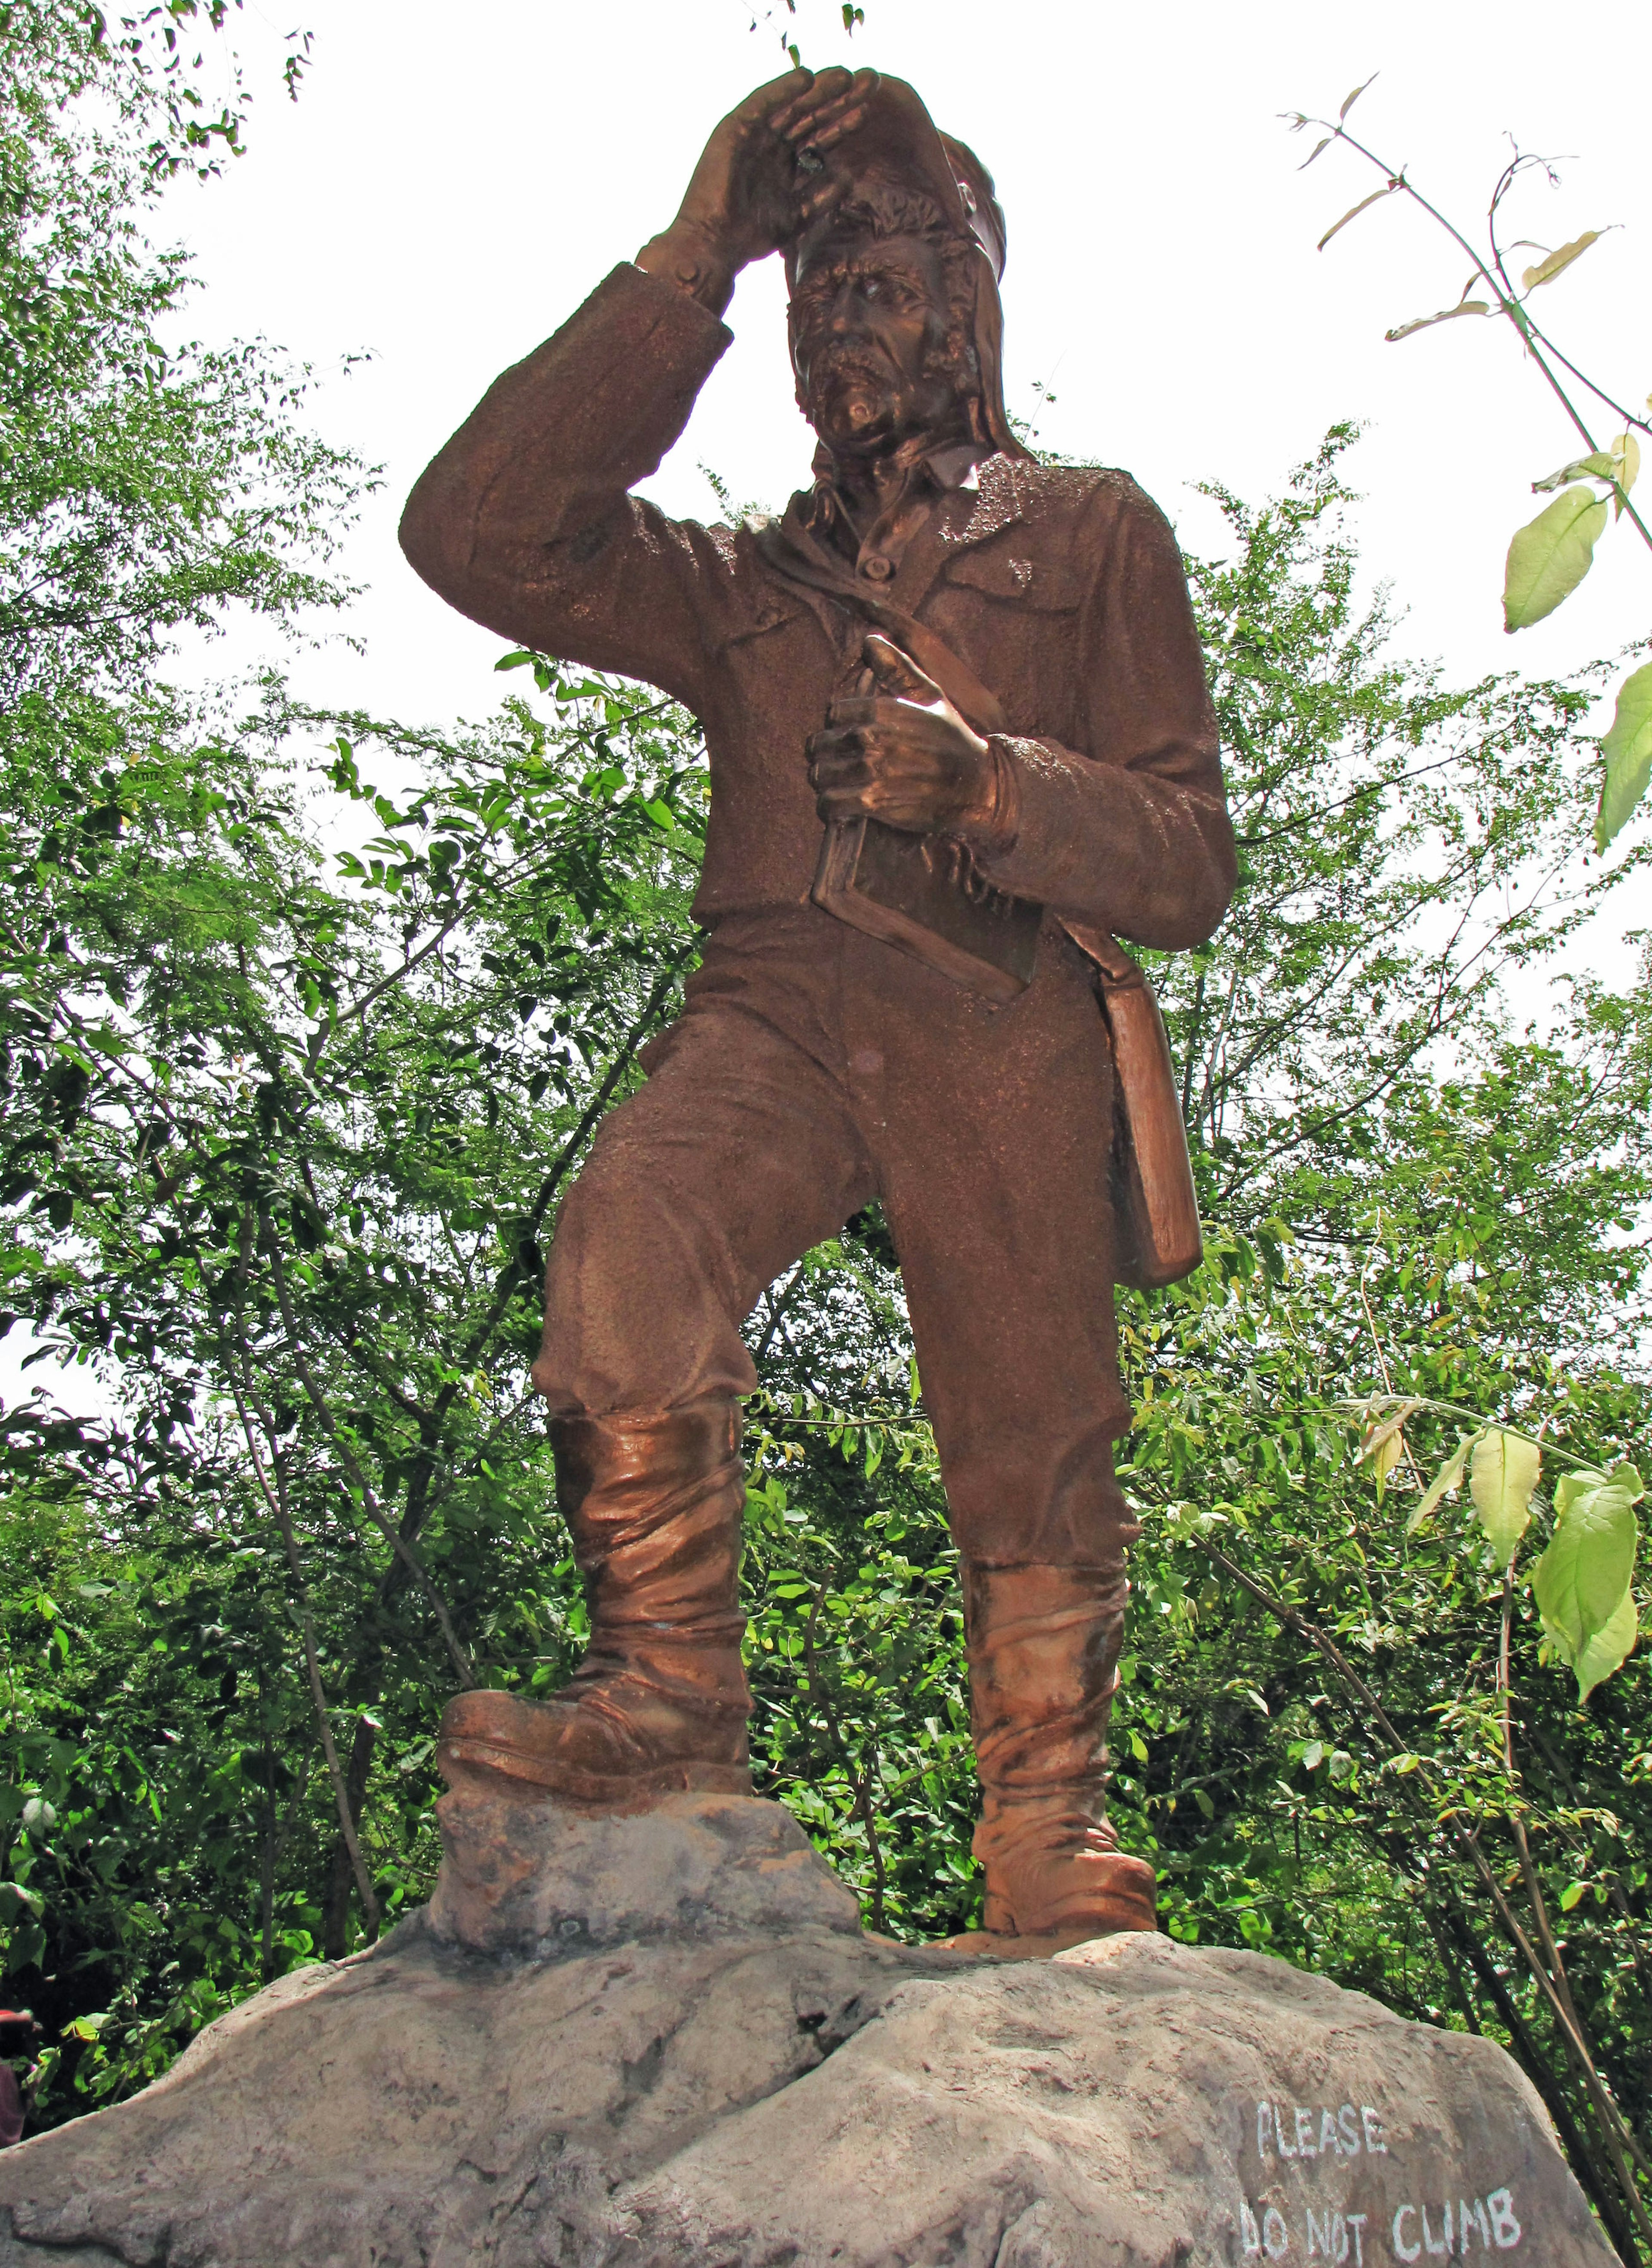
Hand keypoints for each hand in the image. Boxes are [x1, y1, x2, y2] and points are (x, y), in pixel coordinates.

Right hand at [637, 67, 875, 311]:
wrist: (713, 246)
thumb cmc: (749, 237)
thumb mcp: (797, 215)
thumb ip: (822, 196)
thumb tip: (850, 175)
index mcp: (783, 164)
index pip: (817, 137)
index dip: (841, 123)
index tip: (867, 109)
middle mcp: (769, 145)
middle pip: (809, 117)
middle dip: (836, 100)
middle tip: (864, 82)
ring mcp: (751, 135)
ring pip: (789, 106)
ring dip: (816, 90)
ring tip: (844, 75)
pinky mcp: (733, 130)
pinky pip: (761, 104)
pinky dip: (782, 90)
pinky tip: (805, 78)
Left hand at [808, 635, 1000, 837]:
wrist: (978, 786)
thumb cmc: (953, 739)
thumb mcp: (931, 696)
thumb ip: (898, 668)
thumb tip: (869, 639)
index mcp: (881, 710)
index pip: (833, 713)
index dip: (837, 726)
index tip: (846, 737)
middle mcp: (872, 737)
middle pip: (819, 746)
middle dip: (824, 756)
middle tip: (836, 765)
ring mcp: (872, 770)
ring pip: (820, 776)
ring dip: (824, 783)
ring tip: (836, 786)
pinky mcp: (874, 801)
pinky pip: (830, 804)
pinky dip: (829, 808)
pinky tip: (839, 807)